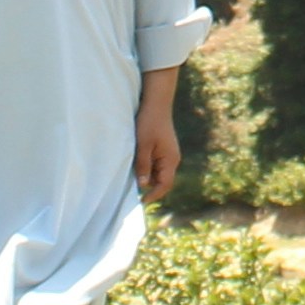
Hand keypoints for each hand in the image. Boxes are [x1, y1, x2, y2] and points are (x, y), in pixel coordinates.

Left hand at [133, 86, 183, 203]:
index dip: (154, 195)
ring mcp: (169, 153)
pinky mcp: (163, 148)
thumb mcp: (143, 146)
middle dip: (149, 185)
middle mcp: (173, 159)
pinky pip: (156, 163)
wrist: (156, 103)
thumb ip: (143, 166)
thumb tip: (143, 185)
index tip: (141, 202)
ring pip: (158, 172)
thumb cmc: (149, 123)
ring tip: (133, 173)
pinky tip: (137, 162)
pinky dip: (148, 166)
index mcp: (171, 160)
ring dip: (147, 175)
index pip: (165, 184)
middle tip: (132, 187)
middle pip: (162, 180)